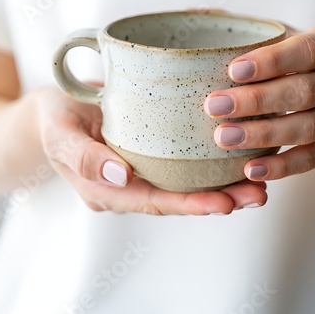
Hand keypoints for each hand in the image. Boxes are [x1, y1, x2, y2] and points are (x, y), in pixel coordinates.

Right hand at [35, 87, 266, 214]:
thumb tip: (121, 176)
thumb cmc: (55, 119)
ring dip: (224, 185)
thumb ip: (84, 157)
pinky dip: (211, 165)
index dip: (191, 205)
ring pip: (186, 184)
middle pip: (179, 197)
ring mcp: (142, 171)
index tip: (226, 204)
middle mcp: (131, 186)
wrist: (54, 108)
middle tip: (259, 195)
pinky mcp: (152, 154)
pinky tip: (238, 157)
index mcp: (108, 190)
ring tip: (260, 183)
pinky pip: (184, 165)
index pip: (156, 202)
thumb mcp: (59, 134)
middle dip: (221, 200)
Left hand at [204, 26, 314, 180]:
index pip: (306, 51)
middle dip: (257, 101)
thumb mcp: (288, 38)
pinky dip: (282, 167)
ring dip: (264, 135)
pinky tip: (251, 169)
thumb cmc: (306, 64)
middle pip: (304, 92)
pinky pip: (313, 159)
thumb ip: (246, 28)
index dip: (271, 61)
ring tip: (223, 138)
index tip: (232, 70)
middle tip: (214, 107)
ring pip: (308, 128)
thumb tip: (188, 13)